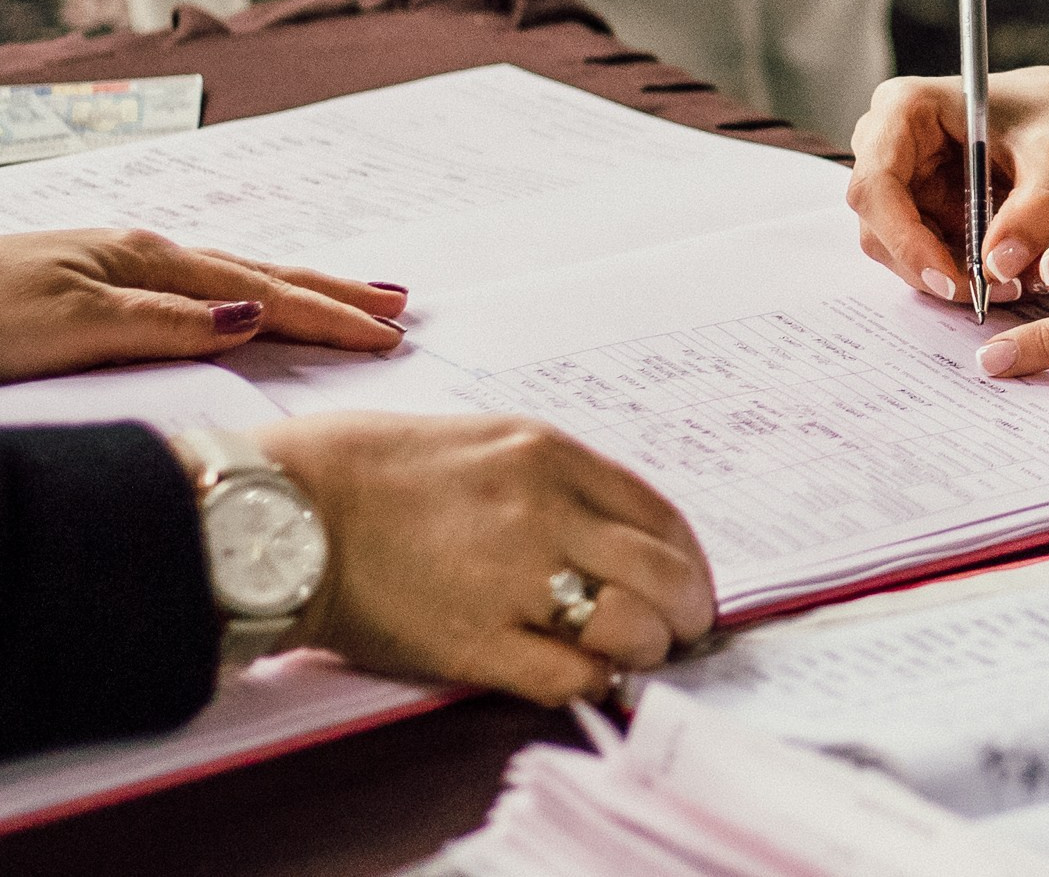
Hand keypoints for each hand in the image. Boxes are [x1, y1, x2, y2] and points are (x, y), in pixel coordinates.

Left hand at [0, 228, 406, 382]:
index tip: (388, 334)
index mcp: (143, 264)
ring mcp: (117, 270)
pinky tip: (247, 303)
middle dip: (332, 290)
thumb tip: (250, 318)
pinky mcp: (93, 290)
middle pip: (258, 275)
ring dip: (297, 289)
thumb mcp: (65, 328)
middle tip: (400, 303)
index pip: (260, 295)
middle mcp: (139, 258)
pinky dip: (246, 296)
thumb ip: (161, 322)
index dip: (326, 316)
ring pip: (232, 279)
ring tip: (351, 294)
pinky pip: (198, 290)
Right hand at [256, 413, 714, 704]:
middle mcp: (544, 513)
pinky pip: (569, 677)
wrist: (284, 510)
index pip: (662, 516)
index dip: (691, 561)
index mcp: (550, 456)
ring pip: (631, 628)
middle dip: (688, 612)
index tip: (690, 582)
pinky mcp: (473, 644)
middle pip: (664, 575)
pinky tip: (580, 676)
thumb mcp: (484, 439)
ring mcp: (512, 580)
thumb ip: (555, 480)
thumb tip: (612, 533)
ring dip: (646, 649)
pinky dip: (591, 683)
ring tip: (631, 655)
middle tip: (681, 631)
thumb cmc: (370, 468)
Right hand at [848, 65, 1048, 305]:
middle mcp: (888, 142)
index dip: (904, 240)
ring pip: (898, 249)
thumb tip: (1000, 266)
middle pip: (880, 225)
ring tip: (1011, 281)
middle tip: (994, 290)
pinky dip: (959, 272)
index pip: (876, 185)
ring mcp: (900, 177)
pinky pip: (923, 254)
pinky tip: (1004, 270)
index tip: (950, 278)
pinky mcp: (918, 206)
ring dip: (948, 276)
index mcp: (905, 108)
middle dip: (932, 267)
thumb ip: (1035, 209)